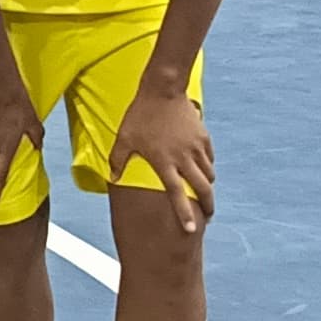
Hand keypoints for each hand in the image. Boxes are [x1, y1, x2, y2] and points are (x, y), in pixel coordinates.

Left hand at [114, 82, 214, 235]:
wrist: (162, 90)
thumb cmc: (140, 115)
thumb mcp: (124, 138)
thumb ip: (117, 159)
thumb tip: (111, 178)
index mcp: (165, 163)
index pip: (177, 195)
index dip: (185, 214)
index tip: (191, 230)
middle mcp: (184, 159)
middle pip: (203, 189)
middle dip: (208, 205)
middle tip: (208, 215)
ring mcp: (196, 148)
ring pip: (209, 174)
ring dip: (207, 185)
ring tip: (204, 191)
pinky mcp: (203, 138)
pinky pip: (210, 158)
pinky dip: (208, 166)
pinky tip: (203, 168)